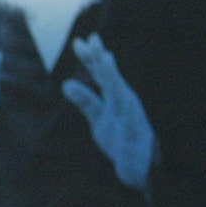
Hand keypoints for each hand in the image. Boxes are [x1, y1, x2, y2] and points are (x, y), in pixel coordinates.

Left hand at [63, 34, 154, 189]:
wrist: (139, 168)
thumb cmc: (120, 138)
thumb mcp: (98, 117)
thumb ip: (85, 100)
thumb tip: (66, 83)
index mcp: (116, 97)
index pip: (101, 75)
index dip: (91, 58)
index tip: (80, 41)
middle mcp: (125, 102)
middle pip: (110, 78)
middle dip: (100, 59)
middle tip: (91, 39)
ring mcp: (131, 116)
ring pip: (121, 93)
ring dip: (113, 76)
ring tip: (105, 58)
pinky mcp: (135, 134)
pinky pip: (131, 121)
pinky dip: (127, 109)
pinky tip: (124, 98)